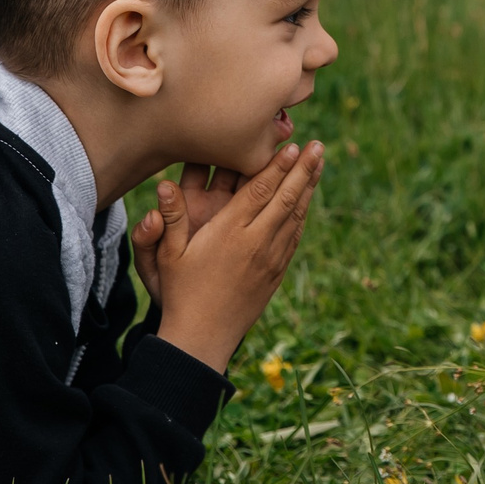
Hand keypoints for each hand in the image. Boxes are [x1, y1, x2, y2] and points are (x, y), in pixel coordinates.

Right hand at [133, 141, 324, 374]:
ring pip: (295, 216)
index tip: (291, 146)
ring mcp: (270, 259)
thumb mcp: (166, 256)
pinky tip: (307, 200)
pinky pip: (294, 237)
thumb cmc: (179, 293)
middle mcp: (255, 243)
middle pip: (285, 198)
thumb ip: (170, 218)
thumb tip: (164, 184)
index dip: (276, 166)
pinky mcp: (276, 273)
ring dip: (309, 188)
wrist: (203, 337)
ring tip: (320, 164)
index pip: (259, 191)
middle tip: (319, 145)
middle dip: (303, 169)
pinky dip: (302, 214)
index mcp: (229, 233)